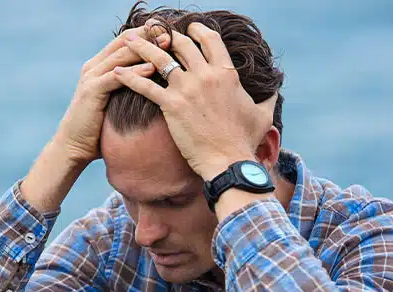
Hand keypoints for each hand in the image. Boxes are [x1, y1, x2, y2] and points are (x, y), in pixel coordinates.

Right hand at [55, 25, 169, 166]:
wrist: (74, 146)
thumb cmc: (98, 129)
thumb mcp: (116, 103)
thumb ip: (129, 89)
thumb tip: (155, 85)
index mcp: (100, 65)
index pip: (126, 40)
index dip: (148, 34)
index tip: (170, 33)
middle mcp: (94, 66)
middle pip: (125, 41)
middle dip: (149, 36)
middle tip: (171, 34)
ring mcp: (91, 76)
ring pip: (121, 55)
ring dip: (146, 49)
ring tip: (167, 46)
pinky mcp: (92, 90)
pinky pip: (116, 77)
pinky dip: (135, 71)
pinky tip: (152, 68)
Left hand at [114, 23, 275, 179]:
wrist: (228, 162)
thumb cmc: (245, 141)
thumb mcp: (263, 115)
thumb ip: (268, 97)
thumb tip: (276, 88)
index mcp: (227, 73)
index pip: (209, 40)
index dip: (196, 30)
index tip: (187, 29)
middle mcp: (206, 75)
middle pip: (181, 44)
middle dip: (165, 35)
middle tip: (152, 31)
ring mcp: (187, 89)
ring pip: (159, 58)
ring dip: (141, 46)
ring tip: (127, 40)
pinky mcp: (171, 105)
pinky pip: (145, 86)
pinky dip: (128, 78)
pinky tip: (116, 73)